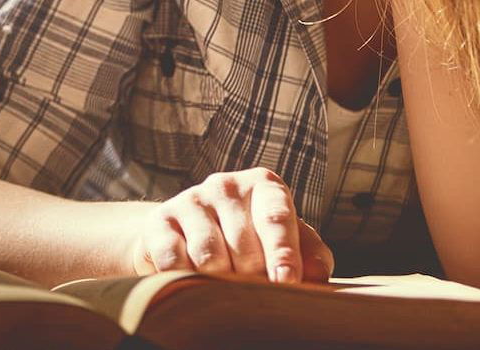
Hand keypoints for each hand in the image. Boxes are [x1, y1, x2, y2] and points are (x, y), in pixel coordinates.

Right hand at [129, 168, 333, 282]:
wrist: (187, 233)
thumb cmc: (251, 240)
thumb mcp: (284, 241)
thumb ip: (309, 255)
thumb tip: (318, 275)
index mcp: (264, 186)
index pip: (276, 219)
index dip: (282, 253)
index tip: (286, 282)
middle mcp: (226, 186)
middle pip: (243, 244)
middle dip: (251, 277)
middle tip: (253, 294)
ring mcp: (191, 200)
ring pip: (208, 255)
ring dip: (219, 281)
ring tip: (224, 290)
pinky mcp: (160, 221)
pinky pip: (174, 260)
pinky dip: (187, 280)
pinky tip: (194, 283)